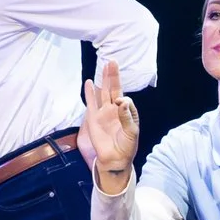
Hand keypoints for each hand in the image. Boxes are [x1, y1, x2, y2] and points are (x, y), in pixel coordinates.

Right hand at [76, 57, 140, 182]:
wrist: (114, 158)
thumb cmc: (127, 146)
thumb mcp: (131, 132)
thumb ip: (127, 117)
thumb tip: (122, 101)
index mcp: (127, 112)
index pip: (125, 99)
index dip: (123, 99)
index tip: (120, 103)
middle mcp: (115, 110)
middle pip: (114, 89)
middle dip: (113, 76)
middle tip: (112, 61)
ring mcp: (104, 112)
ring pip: (103, 92)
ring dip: (103, 80)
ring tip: (104, 66)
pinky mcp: (94, 118)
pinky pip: (91, 102)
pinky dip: (89, 93)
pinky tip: (88, 82)